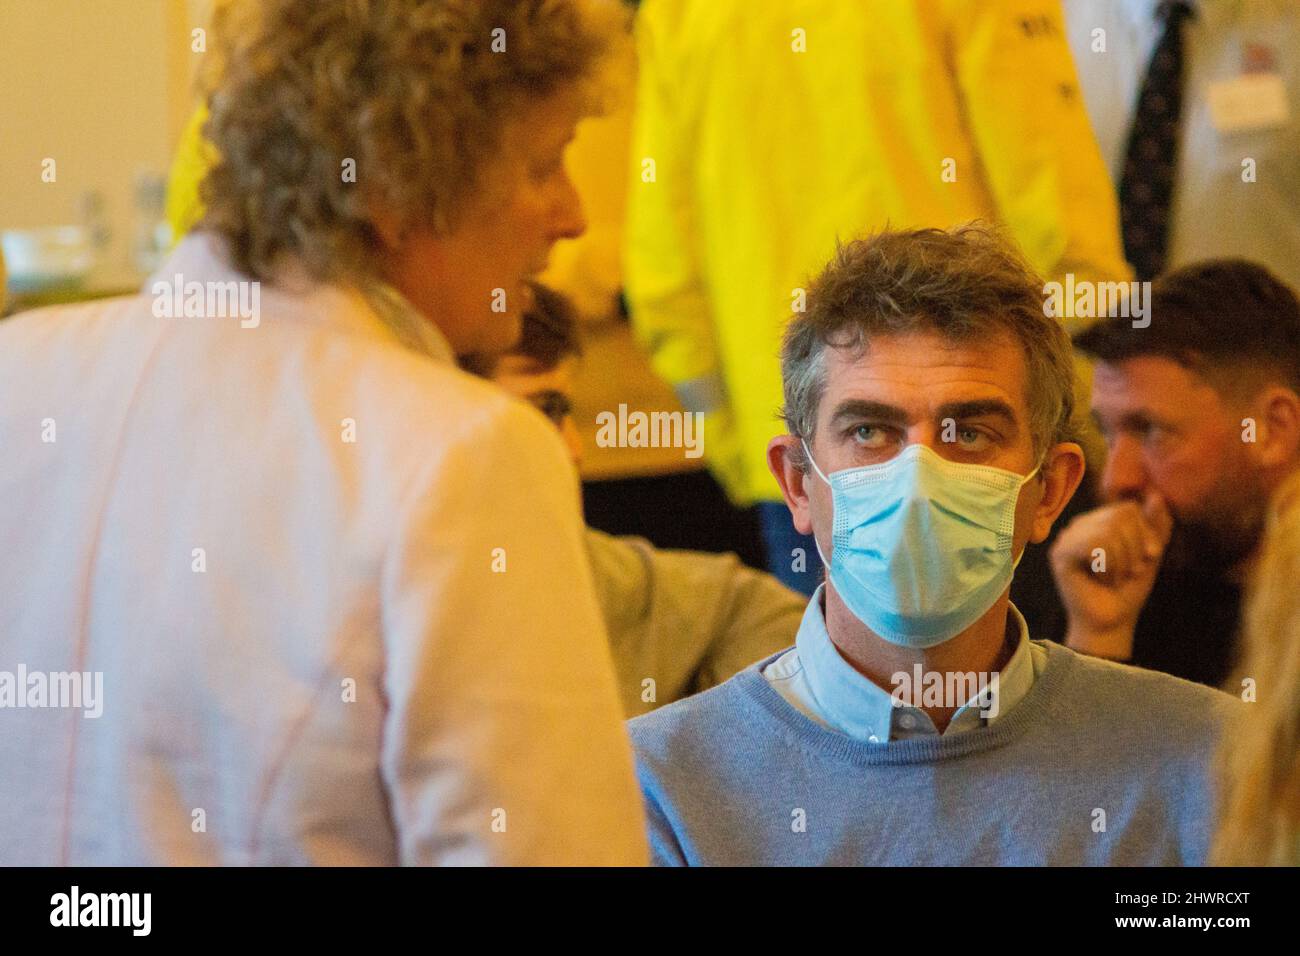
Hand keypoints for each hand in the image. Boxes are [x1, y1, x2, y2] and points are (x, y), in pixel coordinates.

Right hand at [1049, 490, 1173, 660]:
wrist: (1112, 622)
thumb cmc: (1128, 590)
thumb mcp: (1149, 554)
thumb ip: (1156, 525)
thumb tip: (1156, 495)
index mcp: (1099, 522)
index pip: (1127, 508)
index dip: (1144, 532)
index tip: (1150, 557)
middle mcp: (1080, 525)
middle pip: (1119, 515)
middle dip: (1135, 547)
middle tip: (1132, 571)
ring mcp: (1068, 538)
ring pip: (1108, 529)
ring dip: (1122, 559)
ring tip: (1116, 577)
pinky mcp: (1060, 554)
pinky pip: (1094, 543)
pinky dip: (1108, 564)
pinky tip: (1102, 579)